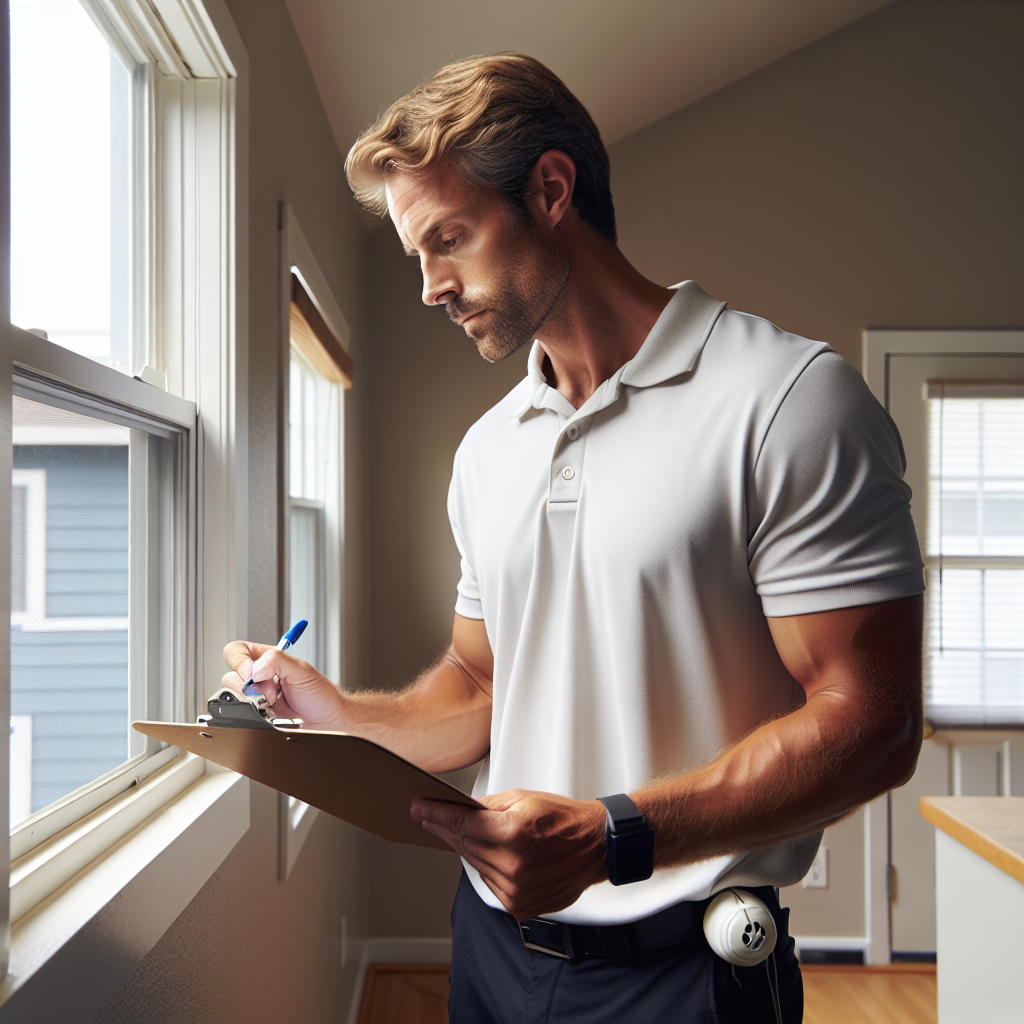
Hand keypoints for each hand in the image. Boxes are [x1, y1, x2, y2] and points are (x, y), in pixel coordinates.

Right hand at [221, 641, 344, 728]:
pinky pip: (241, 711)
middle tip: (271, 690)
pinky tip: (272, 711)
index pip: (238, 650)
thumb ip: (276, 660)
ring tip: (274, 702)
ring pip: (234, 693)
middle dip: (250, 683)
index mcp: (268, 658)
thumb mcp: (302, 670)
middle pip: (232, 672)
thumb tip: (254, 668)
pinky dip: (255, 712)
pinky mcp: (256, 713)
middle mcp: (259, 675)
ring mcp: (256, 695)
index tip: (252, 673)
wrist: (326, 722)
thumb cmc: (320, 695)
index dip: (239, 660)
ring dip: (254, 698)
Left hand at [410, 789, 607, 920]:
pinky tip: (496, 856)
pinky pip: (491, 884)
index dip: (436, 815)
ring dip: (470, 850)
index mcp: (514, 833)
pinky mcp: (521, 906)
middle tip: (430, 817)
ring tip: (472, 834)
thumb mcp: (524, 799)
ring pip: (476, 866)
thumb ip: (488, 807)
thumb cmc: (563, 819)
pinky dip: (489, 869)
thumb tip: (459, 810)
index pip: (462, 824)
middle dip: (446, 830)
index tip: (418, 809)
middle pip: (465, 846)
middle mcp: (513, 866)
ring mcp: (517, 890)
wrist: (595, 846)